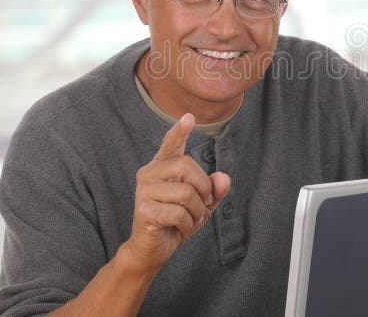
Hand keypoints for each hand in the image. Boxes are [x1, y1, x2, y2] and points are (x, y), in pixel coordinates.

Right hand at [125, 113, 230, 272]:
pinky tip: (180, 228)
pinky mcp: (144, 210)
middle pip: (186, 166)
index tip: (188, 117)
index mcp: (162, 167)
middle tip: (203, 204)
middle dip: (203, 188)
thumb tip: (223, 179)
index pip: (171, 145)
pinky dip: (188, 224)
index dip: (180, 131)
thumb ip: (214, 190)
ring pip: (185, 193)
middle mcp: (149, 174)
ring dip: (197, 211)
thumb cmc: (176, 221)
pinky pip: (179, 213)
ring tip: (191, 219)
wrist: (153, 250)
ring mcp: (144, 191)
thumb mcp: (201, 204)